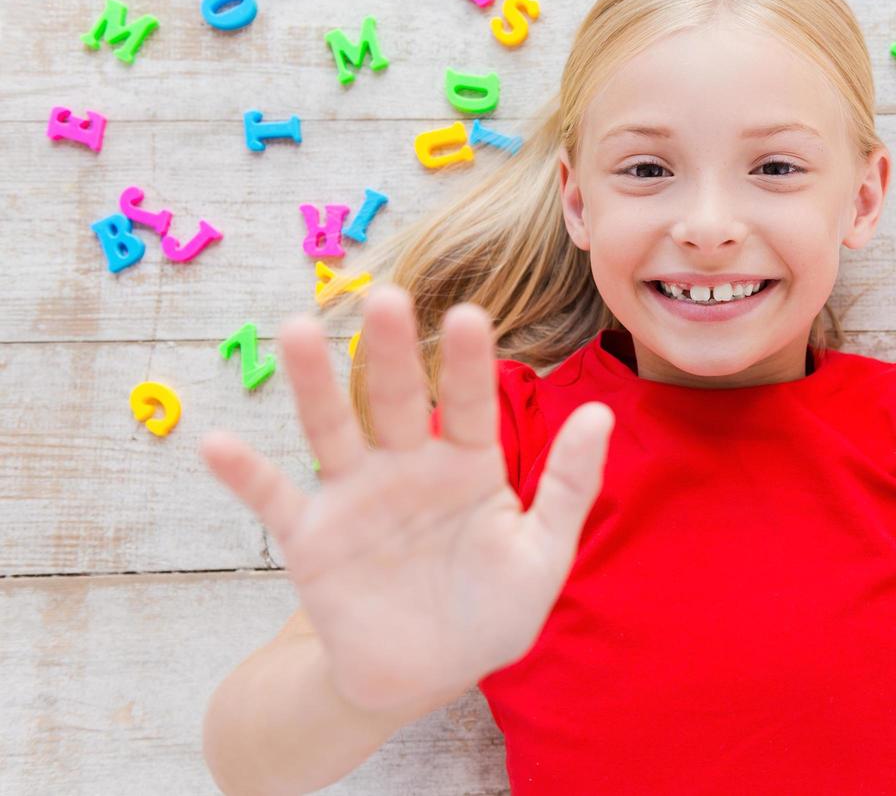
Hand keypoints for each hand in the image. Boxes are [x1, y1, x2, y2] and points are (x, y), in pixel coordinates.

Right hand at [200, 285, 612, 715]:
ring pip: (332, 430)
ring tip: (293, 330)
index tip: (468, 315)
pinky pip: (274, 501)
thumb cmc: (491, 610)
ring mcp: (356, 497)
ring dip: (313, 384)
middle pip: (396, 399)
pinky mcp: (312, 539)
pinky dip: (244, 474)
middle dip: (391, 351)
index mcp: (469, 464)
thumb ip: (571, 486)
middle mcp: (408, 466)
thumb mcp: (543, 553)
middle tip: (385, 296)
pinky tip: (216, 442)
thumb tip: (600, 414)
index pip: (471, 403)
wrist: (424, 677)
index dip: (469, 363)